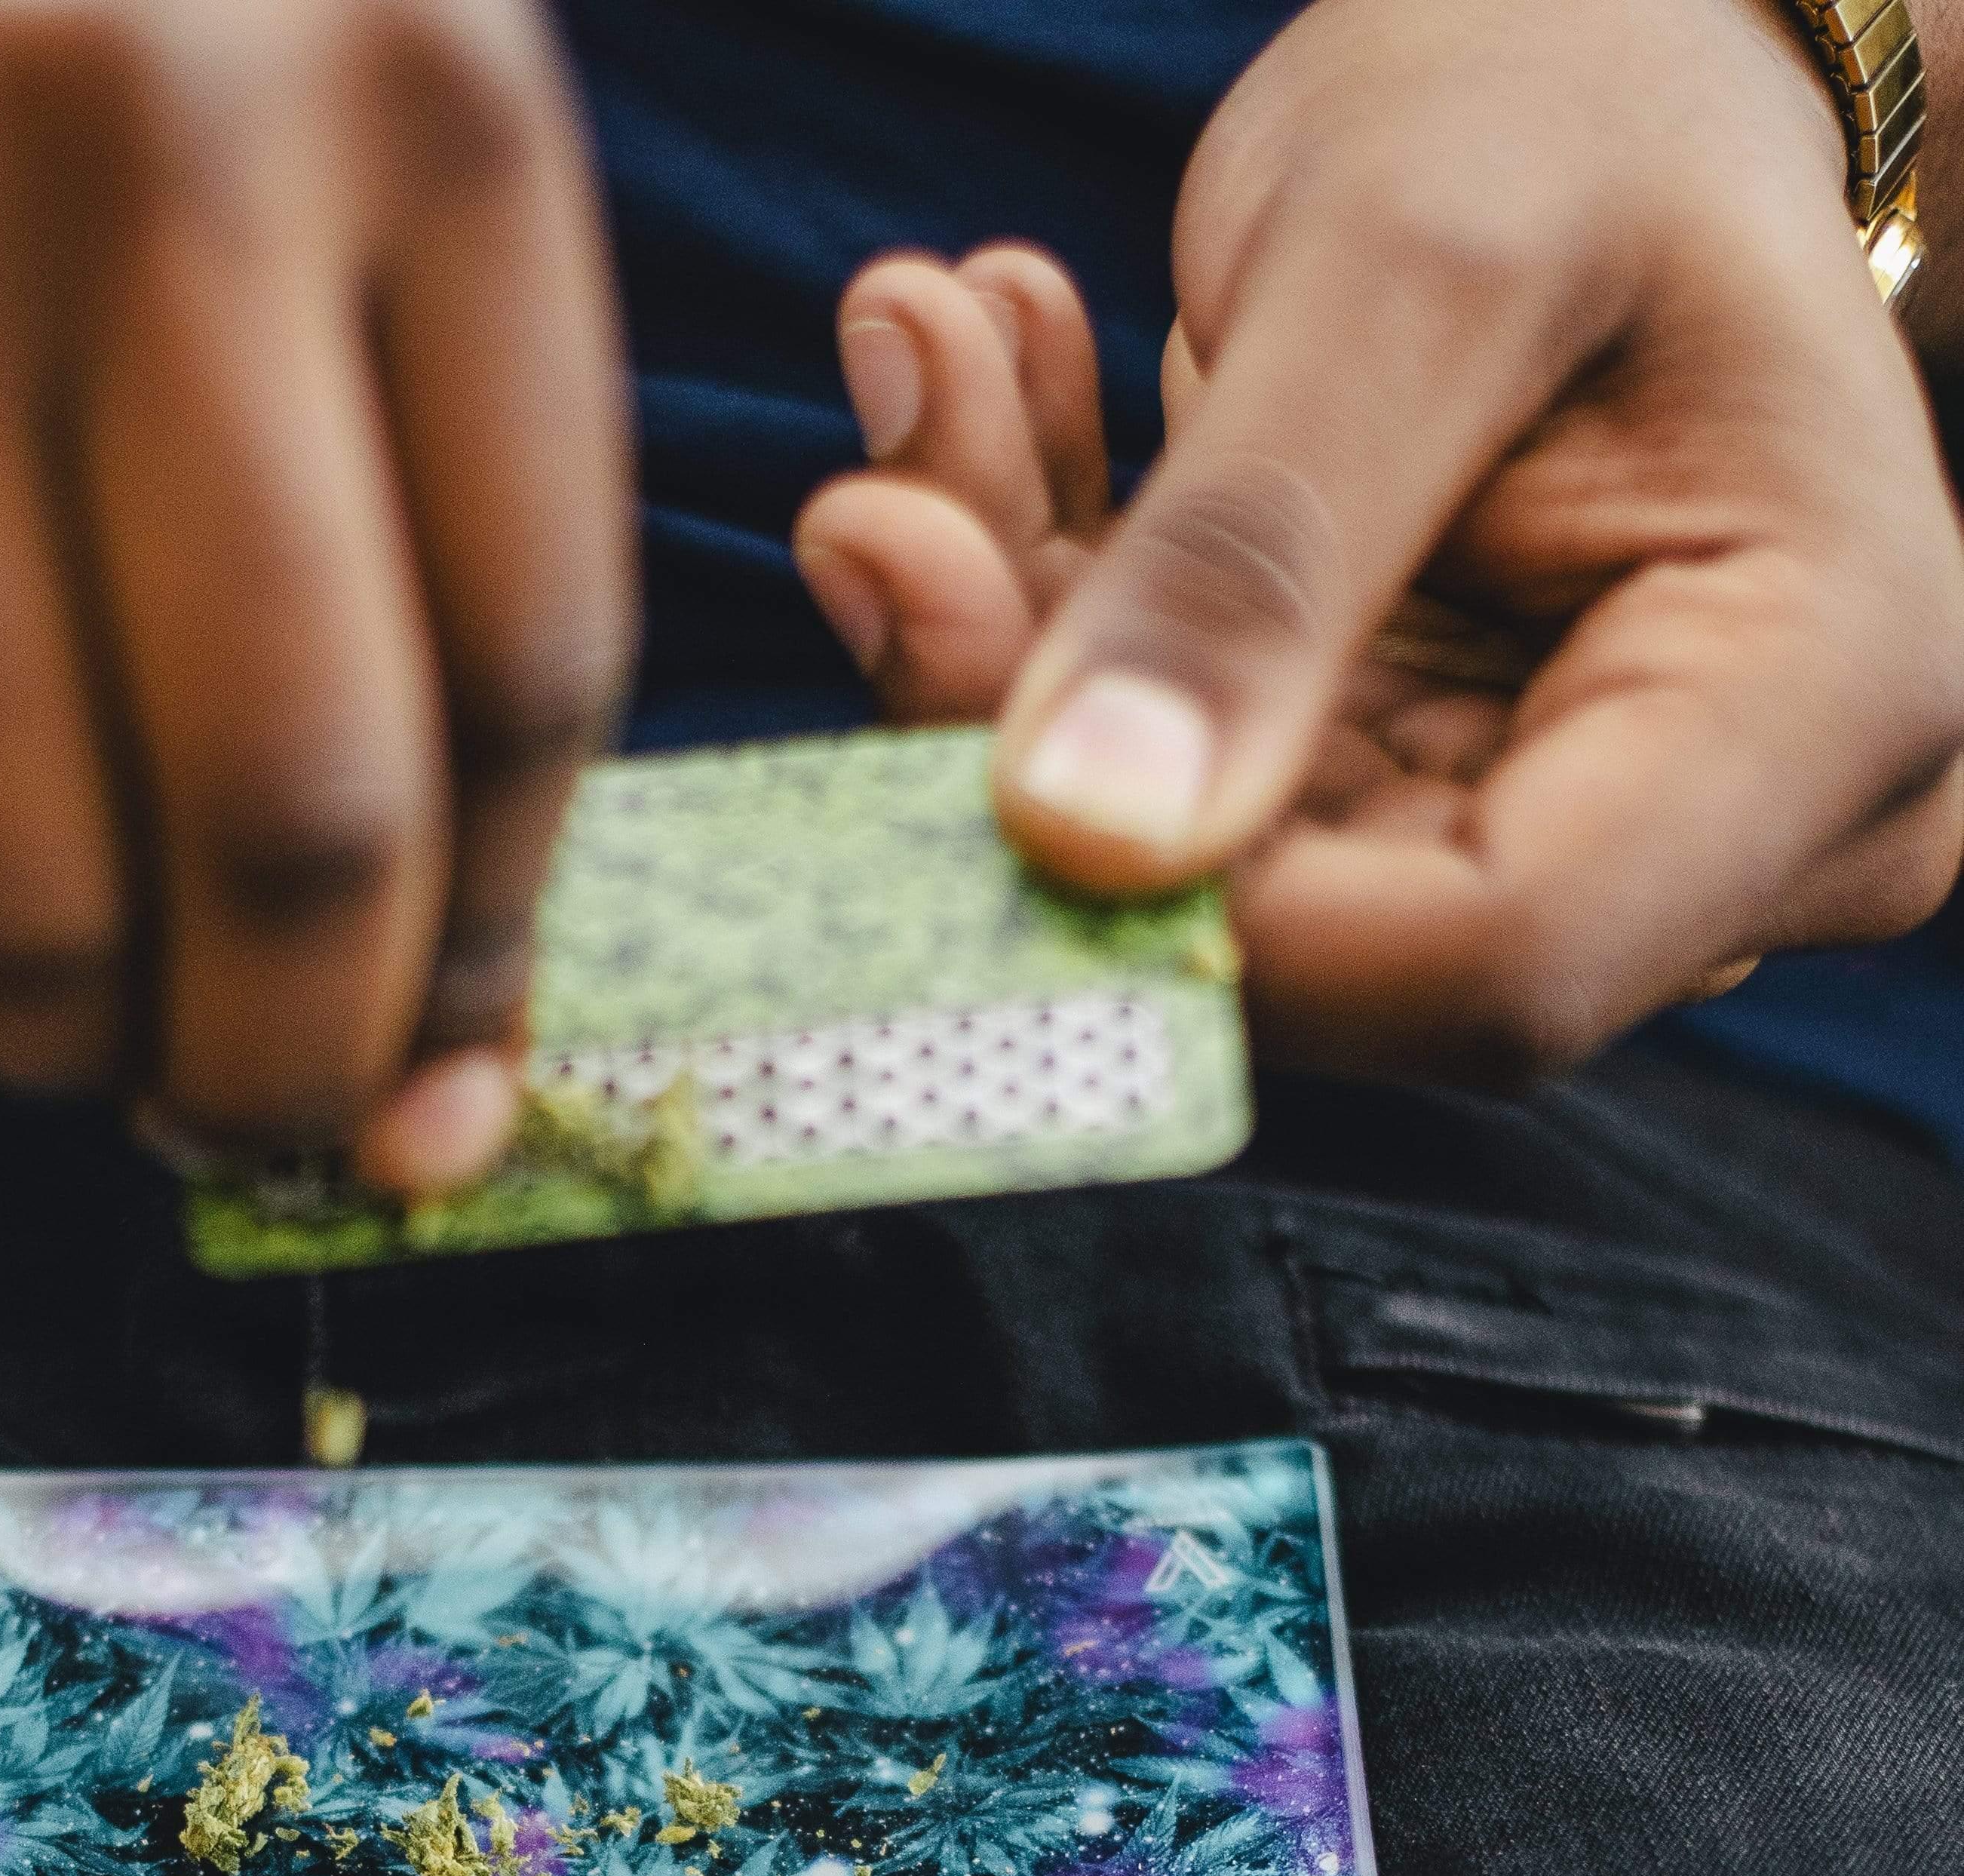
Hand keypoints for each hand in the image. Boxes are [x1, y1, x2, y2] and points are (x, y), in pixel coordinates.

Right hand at [0, 0, 633, 1188]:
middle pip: (295, 811)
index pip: (531, 668)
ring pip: (27, 880)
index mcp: (422, 91)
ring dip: (60, 1037)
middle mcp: (153, 143)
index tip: (422, 1062)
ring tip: (60, 1012)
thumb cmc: (18, 62)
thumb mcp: (303, 203)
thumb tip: (445, 1109)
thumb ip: (426, 596)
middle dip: (277, 1062)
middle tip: (240, 1114)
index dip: (480, 947)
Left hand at [795, 0, 1963, 1082]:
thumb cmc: (1592, 90)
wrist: (1619, 51)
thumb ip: (1256, 558)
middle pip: (1310, 930)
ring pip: (1198, 859)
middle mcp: (1709, 840)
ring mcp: (1546, 827)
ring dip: (1012, 633)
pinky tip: (994, 391)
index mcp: (1820, 715)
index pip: (1486, 961)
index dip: (1193, 902)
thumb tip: (1078, 838)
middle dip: (1045, 732)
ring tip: (931, 366)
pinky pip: (1176, 777)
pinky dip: (1049, 602)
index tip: (959, 686)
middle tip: (878, 500)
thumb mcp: (1424, 257)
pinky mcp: (1403, 787)